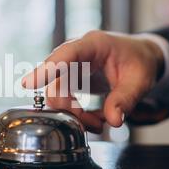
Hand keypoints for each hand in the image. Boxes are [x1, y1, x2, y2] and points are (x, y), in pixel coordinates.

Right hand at [21, 30, 164, 132]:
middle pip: (56, 83)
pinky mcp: (68, 78)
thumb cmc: (139, 62)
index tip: (28, 83)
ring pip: (57, 95)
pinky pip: (62, 100)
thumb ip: (126, 99)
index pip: (66, 54)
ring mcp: (70, 66)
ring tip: (100, 122)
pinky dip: (77, 113)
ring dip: (74, 114)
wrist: (139, 58)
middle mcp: (76, 53)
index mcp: (94, 44)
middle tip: (98, 124)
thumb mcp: (140, 80)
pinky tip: (96, 117)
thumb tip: (113, 121)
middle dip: (72, 109)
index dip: (47, 69)